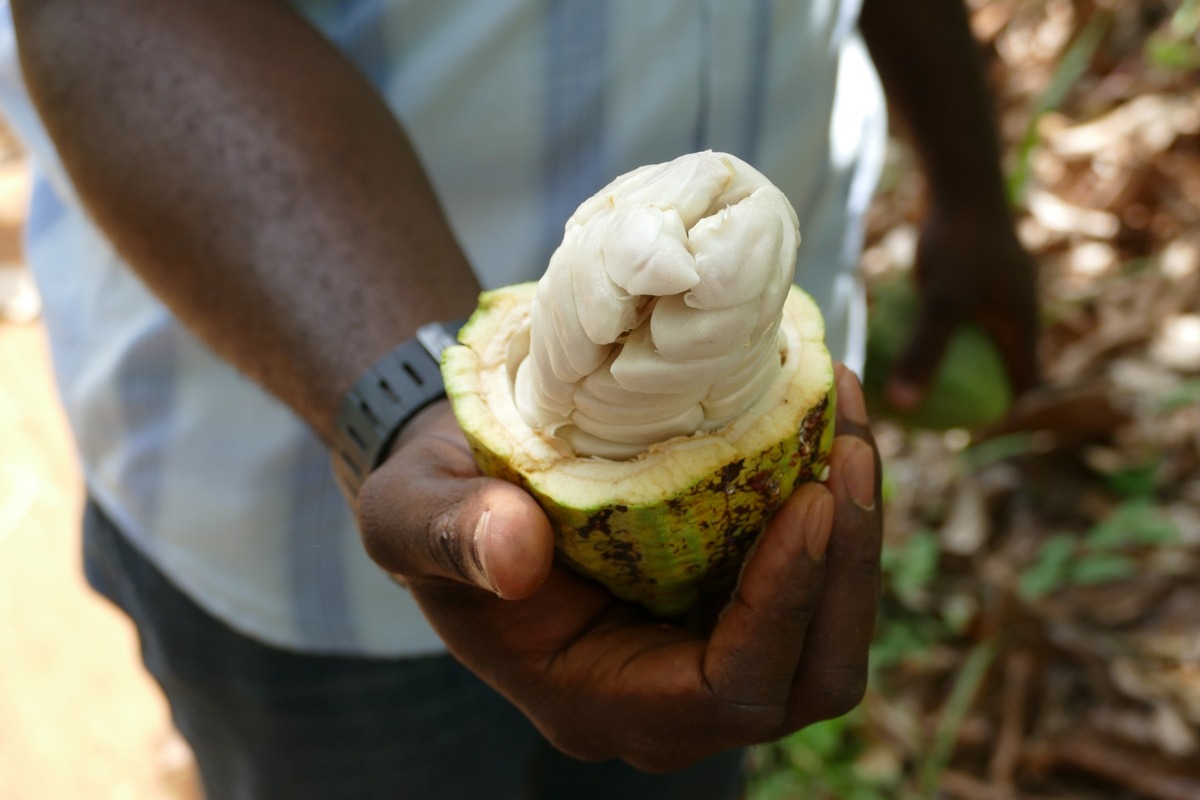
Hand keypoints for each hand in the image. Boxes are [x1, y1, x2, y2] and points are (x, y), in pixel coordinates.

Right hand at [355, 365, 881, 771]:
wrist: (461, 480)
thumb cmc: (432, 499)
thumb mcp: (408, 510)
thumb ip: (446, 536)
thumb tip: (517, 553)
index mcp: (593, 699)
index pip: (724, 693)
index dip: (780, 610)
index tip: (807, 501)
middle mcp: (667, 697)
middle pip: (807, 677)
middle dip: (847, 572)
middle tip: (848, 449)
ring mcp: (706, 651)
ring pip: (828, 633)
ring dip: (857, 533)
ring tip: (849, 420)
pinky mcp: (728, 601)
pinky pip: (814, 579)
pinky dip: (837, 508)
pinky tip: (829, 421)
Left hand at [887, 203, 1039, 410]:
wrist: (961, 179)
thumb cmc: (957, 242)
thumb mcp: (940, 303)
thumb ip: (925, 353)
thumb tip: (905, 406)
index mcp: (1024, 323)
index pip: (1023, 383)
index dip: (1001, 410)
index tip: (963, 430)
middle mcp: (1019, 307)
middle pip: (1003, 362)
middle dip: (976, 390)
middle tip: (936, 413)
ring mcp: (999, 287)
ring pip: (981, 335)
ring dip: (958, 358)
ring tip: (917, 380)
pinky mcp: (976, 270)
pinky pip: (962, 311)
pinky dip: (942, 327)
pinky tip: (902, 335)